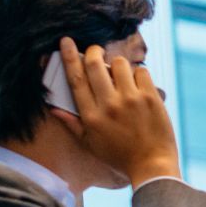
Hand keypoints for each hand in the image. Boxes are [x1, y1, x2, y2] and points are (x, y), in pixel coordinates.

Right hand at [54, 37, 179, 185]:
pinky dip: (139, 74)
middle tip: (95, 50)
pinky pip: (142, 71)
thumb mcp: (90, 144)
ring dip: (118, 64)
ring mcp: (131, 100)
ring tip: (121, 75)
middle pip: (95, 64)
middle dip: (93, 51)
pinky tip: (138, 85)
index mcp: (91, 116)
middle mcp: (109, 105)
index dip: (69, 56)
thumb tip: (54, 109)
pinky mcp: (151, 98)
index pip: (76, 79)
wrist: (151, 165)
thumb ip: (72, 124)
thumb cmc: (119, 157)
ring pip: (119, 63)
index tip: (66, 42)